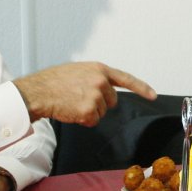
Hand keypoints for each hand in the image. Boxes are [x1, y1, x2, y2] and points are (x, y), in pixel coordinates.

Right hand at [13, 61, 155, 125]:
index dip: (141, 88)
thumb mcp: (79, 70)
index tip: (153, 95)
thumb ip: (95, 77)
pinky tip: (71, 111)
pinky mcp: (89, 110)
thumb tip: (105, 88)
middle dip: (99, 103)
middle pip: (112, 101)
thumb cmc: (54, 81)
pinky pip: (92, 121)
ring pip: (101, 112)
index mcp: (99, 69)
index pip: (126, 79)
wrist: (39, 91)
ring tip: (72, 102)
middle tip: (79, 98)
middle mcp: (101, 81)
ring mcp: (96, 96)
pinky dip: (83, 120)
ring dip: (89, 112)